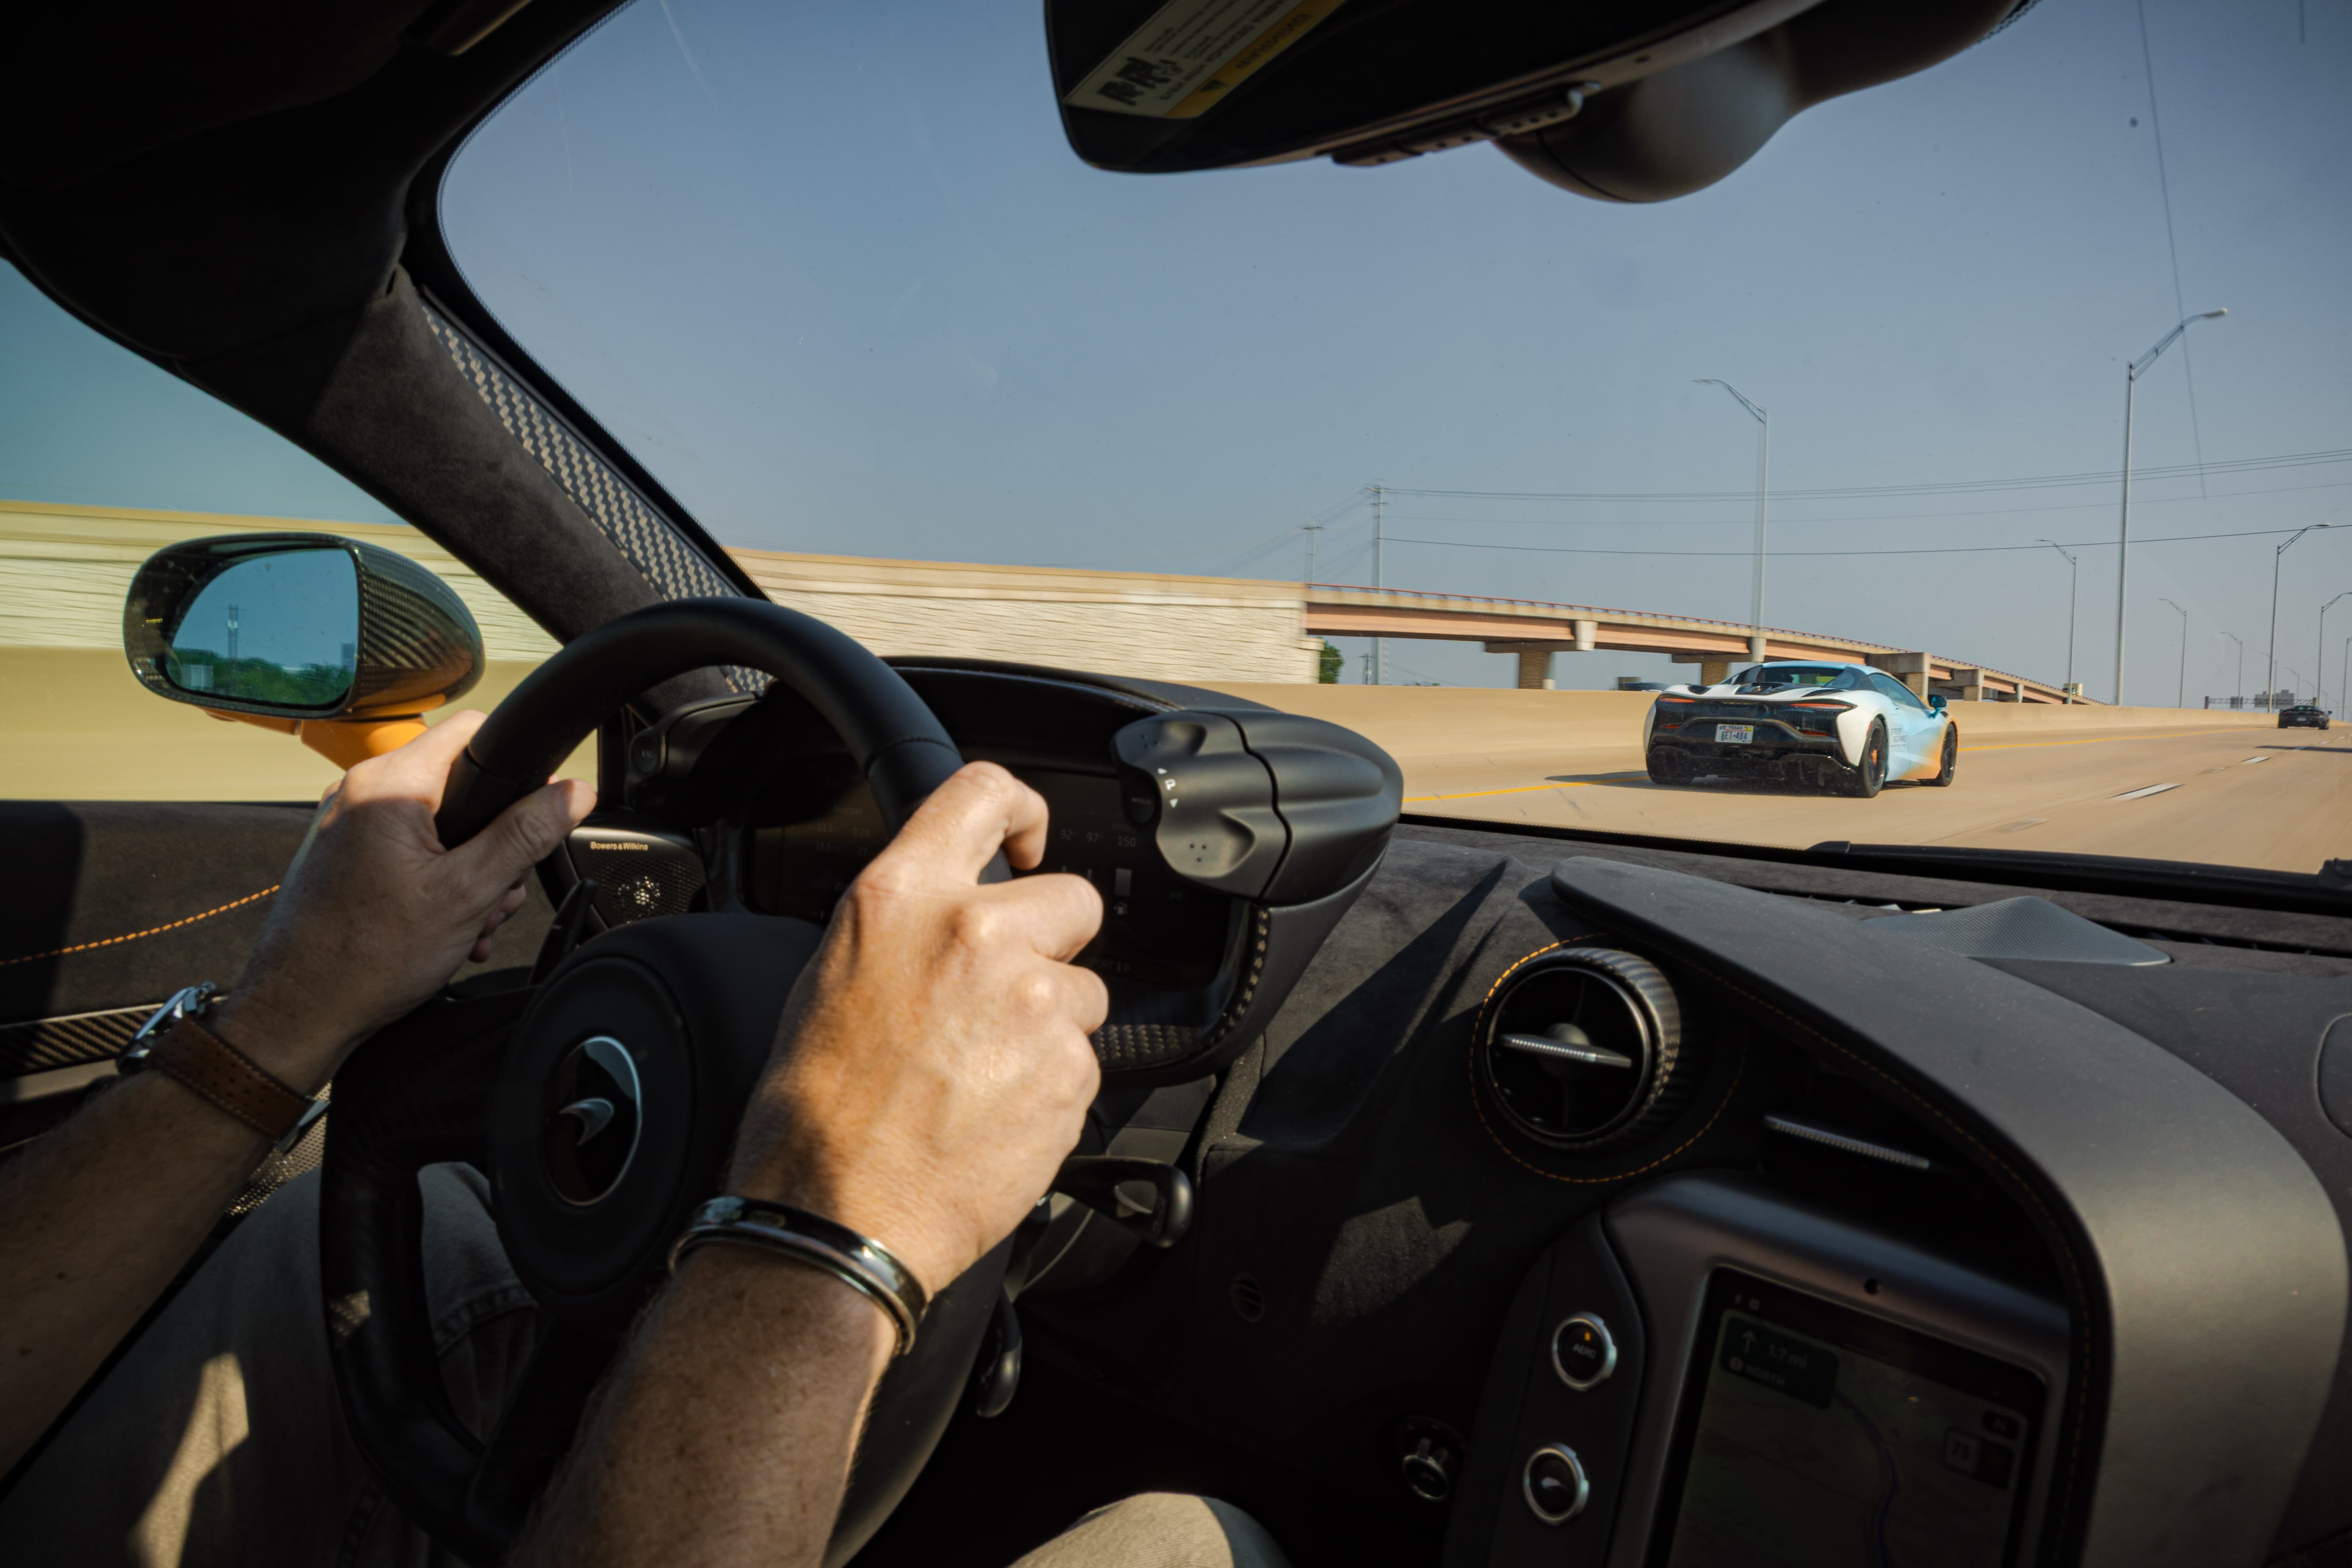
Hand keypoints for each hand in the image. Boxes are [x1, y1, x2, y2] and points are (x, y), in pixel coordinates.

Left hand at [216, 712, 595, 1091]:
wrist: (299, 1011)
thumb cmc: (365, 957)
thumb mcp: (467, 893)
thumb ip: (524, 836)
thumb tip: (573, 793)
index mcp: (390, 786)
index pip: (473, 732)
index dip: (519, 766)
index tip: (538, 809)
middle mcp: (361, 793)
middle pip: (461, 785)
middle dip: (496, 841)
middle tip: (498, 891)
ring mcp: (349, 824)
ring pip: (440, 824)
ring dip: (471, 872)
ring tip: (470, 920)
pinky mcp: (346, 855)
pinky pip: (410, 850)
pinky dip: (438, 882)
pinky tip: (447, 926)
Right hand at [726, 762, 1107, 1293]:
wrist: (834, 1215)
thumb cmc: (815, 1114)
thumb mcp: (832, 978)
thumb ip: (907, 929)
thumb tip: (950, 919)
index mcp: (902, 899)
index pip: (983, 792)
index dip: (1023, 810)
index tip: (1029, 840)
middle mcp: (975, 933)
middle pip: (1072, 899)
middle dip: (1054, 942)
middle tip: (1006, 997)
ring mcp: (1032, 1001)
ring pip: (1084, 991)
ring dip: (1051, 1026)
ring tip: (981, 1076)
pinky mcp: (1069, 1069)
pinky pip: (1083, 1062)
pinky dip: (1051, 1088)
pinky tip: (994, 1116)